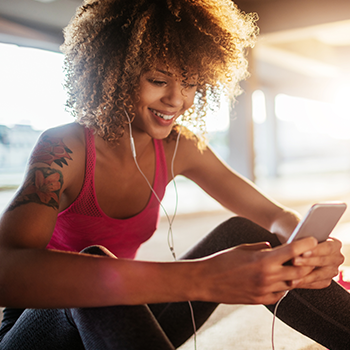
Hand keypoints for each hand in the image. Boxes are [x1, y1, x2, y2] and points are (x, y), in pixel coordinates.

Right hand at [196, 237, 317, 304]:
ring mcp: (264, 290)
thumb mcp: (242, 248)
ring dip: (292, 276)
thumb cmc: (221, 261)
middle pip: (299, 271)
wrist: (205, 280)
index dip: (306, 244)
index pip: (293, 251)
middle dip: (304, 264)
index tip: (312, 240)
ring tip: (287, 268)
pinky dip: (281, 287)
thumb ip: (260, 247)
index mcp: (263, 260)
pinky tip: (274, 280)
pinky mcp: (260, 299)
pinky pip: (279, 294)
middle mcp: (267, 276)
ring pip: (291, 285)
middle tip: (303, 257)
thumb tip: (272, 247)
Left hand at [291, 237, 343, 288]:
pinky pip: (315, 283)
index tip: (303, 252)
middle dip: (307, 262)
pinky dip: (303, 283)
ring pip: (319, 275)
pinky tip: (292, 282)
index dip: (316, 250)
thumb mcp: (296, 232)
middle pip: (324, 261)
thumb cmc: (294, 234)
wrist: (291, 243)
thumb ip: (300, 236)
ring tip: (291, 275)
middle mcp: (336, 258)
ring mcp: (331, 270)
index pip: (328, 247)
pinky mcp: (324, 280)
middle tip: (294, 261)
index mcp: (334, 244)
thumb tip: (296, 240)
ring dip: (304, 275)